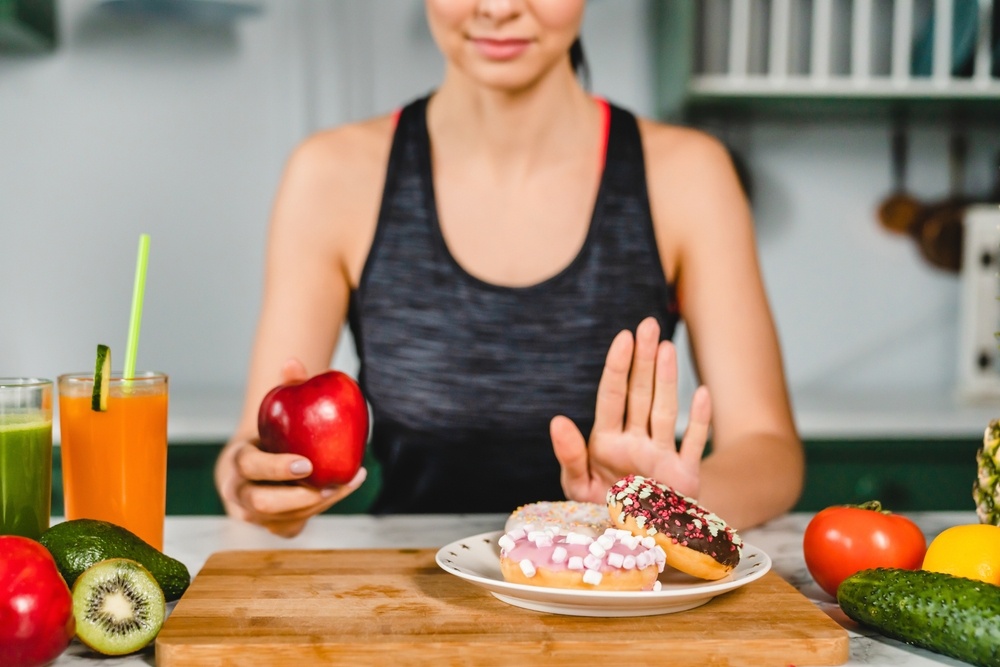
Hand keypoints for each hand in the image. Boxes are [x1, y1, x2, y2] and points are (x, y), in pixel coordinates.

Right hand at [215, 358, 366, 537]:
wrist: (263, 460)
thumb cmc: (274, 430)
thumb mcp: (276, 409)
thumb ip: (287, 385)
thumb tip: (293, 361)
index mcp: (236, 463)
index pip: (250, 468)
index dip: (276, 469)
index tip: (307, 463)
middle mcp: (240, 494)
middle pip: (261, 504)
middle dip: (297, 498)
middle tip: (328, 485)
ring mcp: (255, 517)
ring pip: (284, 520)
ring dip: (320, 505)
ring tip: (348, 481)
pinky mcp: (274, 527)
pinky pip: (296, 526)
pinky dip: (323, 510)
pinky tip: (348, 486)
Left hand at [550, 317, 711, 502]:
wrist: (635, 543)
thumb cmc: (602, 510)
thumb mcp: (577, 486)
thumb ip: (569, 455)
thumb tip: (557, 420)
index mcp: (606, 442)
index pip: (612, 397)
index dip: (617, 367)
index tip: (623, 337)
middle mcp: (635, 442)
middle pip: (640, 394)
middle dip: (643, 360)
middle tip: (648, 325)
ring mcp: (661, 456)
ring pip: (664, 411)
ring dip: (667, 380)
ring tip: (666, 347)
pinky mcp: (684, 476)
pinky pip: (693, 444)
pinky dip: (699, 421)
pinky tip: (702, 393)